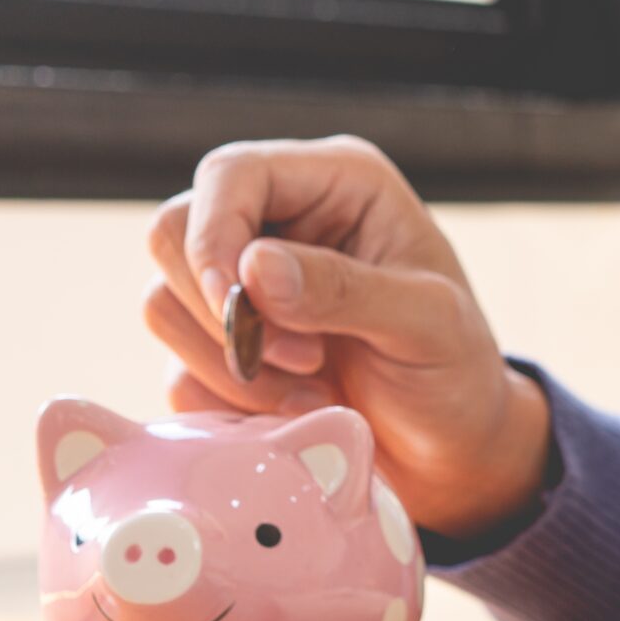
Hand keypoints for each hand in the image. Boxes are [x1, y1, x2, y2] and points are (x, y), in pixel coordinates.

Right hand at [143, 135, 550, 538]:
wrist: (451, 446)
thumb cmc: (456, 371)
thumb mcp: (428, 325)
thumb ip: (347, 290)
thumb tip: (252, 267)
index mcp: (338, 184)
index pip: (231, 174)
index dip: (214, 236)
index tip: (237, 307)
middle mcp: (281, 219)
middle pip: (174, 233)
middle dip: (222, 312)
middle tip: (306, 360)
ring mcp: (242, 284)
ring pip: (163, 304)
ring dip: (230, 365)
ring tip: (312, 393)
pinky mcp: (221, 346)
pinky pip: (176, 369)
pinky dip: (226, 403)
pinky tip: (294, 412)